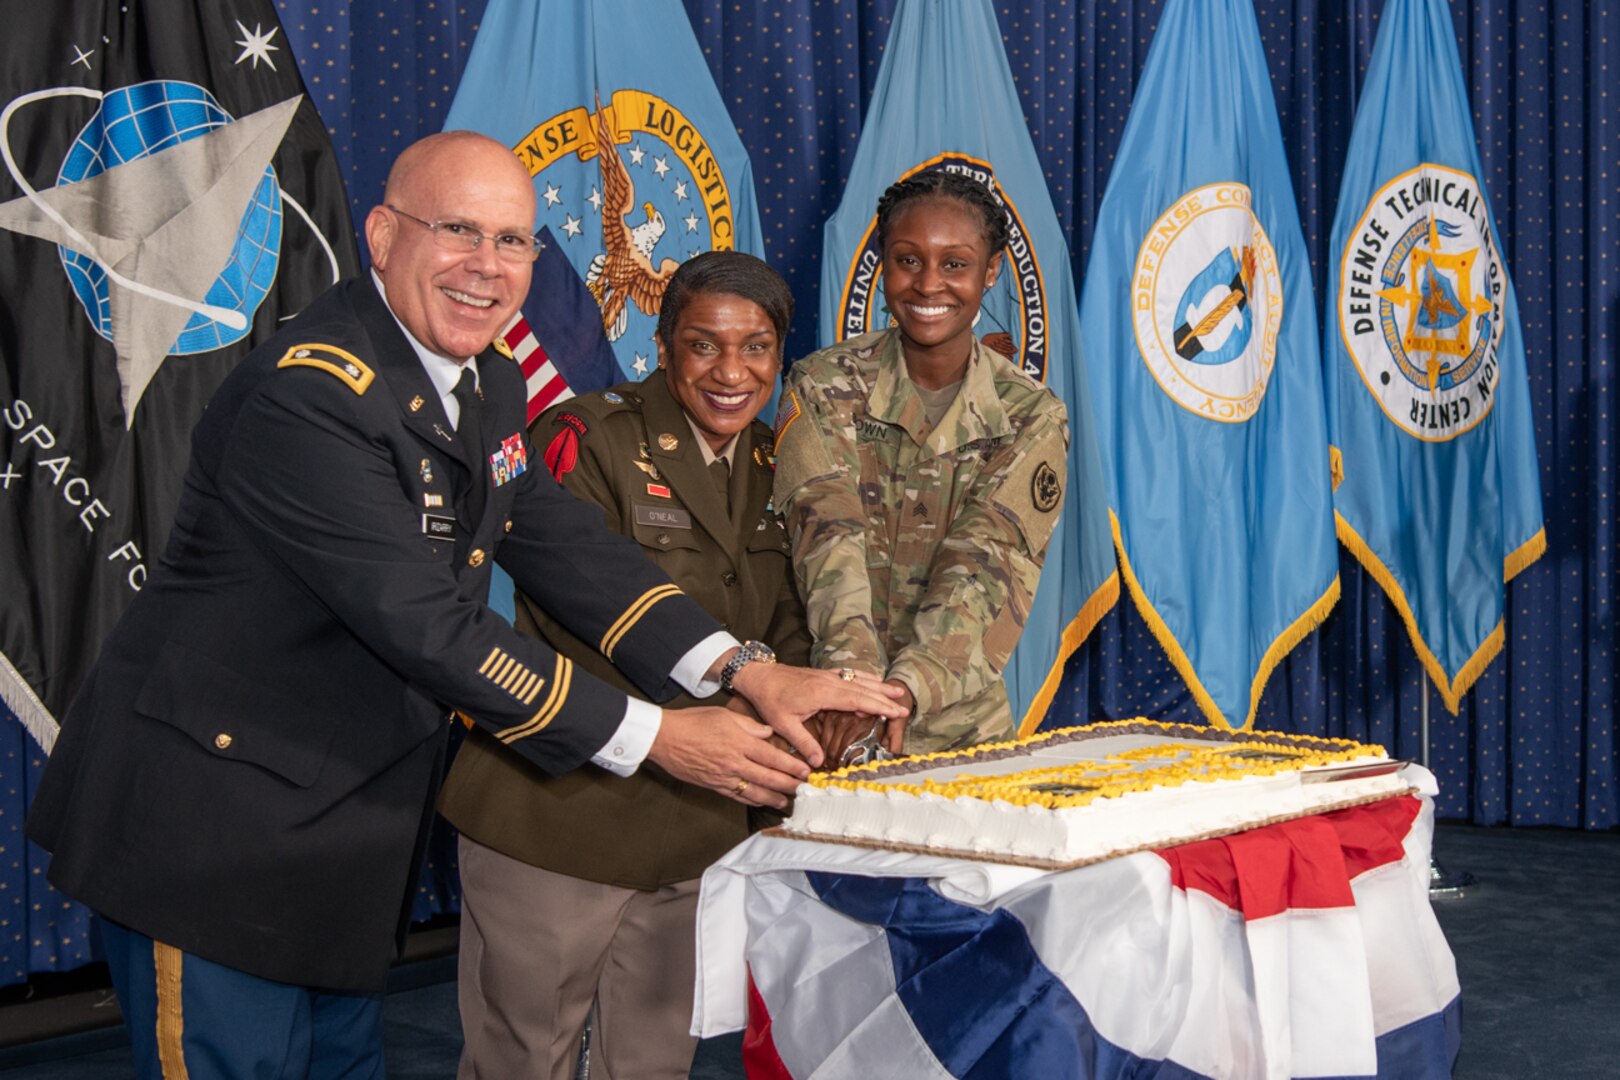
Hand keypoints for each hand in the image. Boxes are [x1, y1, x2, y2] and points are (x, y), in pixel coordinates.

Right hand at [647, 706, 810, 810]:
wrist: (665, 738)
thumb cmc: (693, 722)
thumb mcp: (725, 715)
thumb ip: (750, 726)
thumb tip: (768, 732)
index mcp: (740, 742)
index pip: (773, 757)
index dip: (792, 766)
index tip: (805, 771)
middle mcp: (735, 762)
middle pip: (768, 777)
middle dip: (789, 785)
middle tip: (804, 790)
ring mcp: (724, 776)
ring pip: (754, 791)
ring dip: (773, 798)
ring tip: (786, 802)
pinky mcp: (713, 785)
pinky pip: (737, 795)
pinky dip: (751, 800)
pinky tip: (760, 802)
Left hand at [728, 663, 909, 767]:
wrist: (759, 676)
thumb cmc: (770, 700)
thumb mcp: (784, 725)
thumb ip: (803, 743)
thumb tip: (817, 763)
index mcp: (822, 694)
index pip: (857, 699)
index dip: (878, 706)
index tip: (895, 712)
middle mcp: (828, 682)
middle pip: (863, 689)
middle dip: (884, 698)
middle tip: (904, 708)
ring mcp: (827, 676)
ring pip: (858, 680)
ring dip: (878, 686)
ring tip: (897, 692)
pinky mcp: (823, 674)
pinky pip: (850, 675)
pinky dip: (864, 678)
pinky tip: (873, 680)